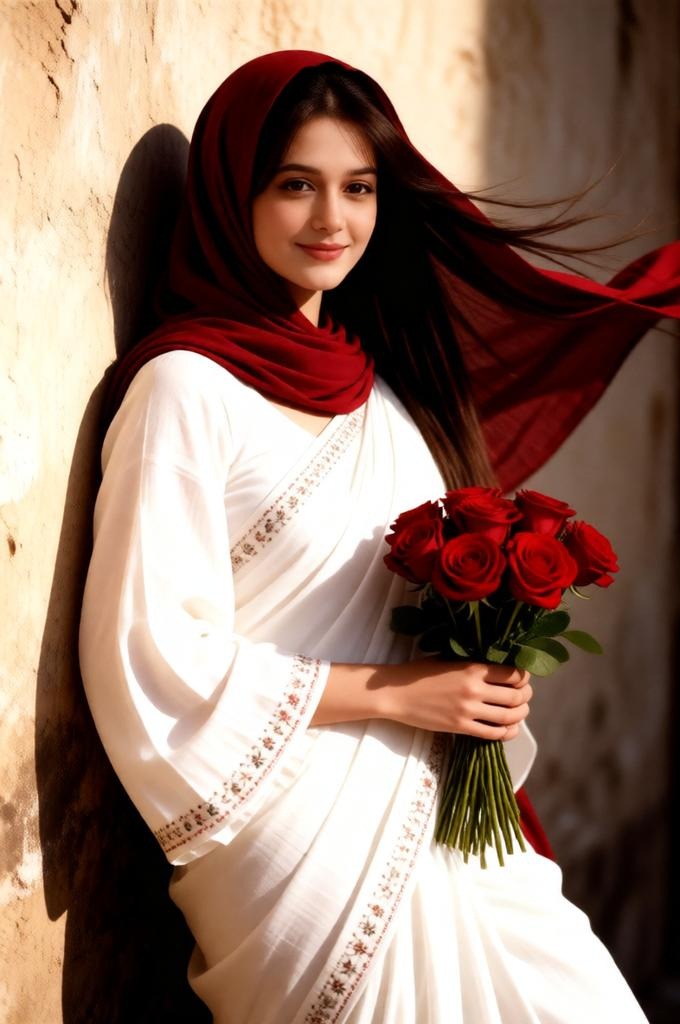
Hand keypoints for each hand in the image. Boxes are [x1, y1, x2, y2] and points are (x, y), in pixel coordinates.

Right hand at [371, 659, 531, 739]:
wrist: (396, 693)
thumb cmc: (420, 673)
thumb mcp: (448, 659)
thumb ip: (472, 664)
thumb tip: (497, 666)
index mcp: (472, 668)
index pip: (513, 674)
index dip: (524, 678)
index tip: (523, 679)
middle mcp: (474, 689)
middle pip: (516, 697)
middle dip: (526, 698)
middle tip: (524, 697)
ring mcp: (468, 710)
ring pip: (508, 717)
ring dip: (520, 716)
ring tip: (518, 713)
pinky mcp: (460, 727)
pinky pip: (493, 734)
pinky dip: (506, 733)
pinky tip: (507, 729)